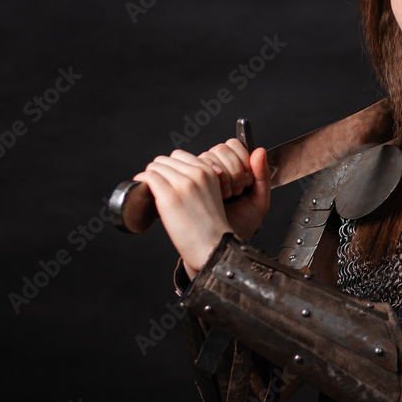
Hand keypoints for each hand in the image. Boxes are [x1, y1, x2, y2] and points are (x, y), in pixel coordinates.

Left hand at [133, 144, 269, 278]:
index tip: (175, 181)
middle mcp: (198, 174)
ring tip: (154, 189)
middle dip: (163, 170)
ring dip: (152, 175)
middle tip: (162, 186)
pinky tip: (144, 189)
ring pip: (157, 165)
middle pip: (168, 158)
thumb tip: (259, 150)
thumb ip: (258, 175)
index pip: (183, 156)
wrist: (215, 250)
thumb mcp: (252, 200)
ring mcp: (183, 184)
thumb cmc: (226, 231)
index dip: (177, 168)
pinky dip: (143, 181)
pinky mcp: (169, 196)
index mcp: (212, 173)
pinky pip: (148, 176)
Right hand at [197, 140, 270, 240]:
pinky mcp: (187, 185)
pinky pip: (193, 168)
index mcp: (233, 170)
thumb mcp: (259, 201)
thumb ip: (263, 176)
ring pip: (207, 156)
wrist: (224, 245)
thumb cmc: (240, 225)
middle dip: (233, 167)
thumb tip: (259, 151)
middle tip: (238, 189)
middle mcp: (215, 170)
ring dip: (221, 173)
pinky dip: (208, 178)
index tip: (248, 179)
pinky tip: (219, 195)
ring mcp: (200, 177)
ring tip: (228, 195)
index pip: (233, 146)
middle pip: (220, 148)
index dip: (241, 158)